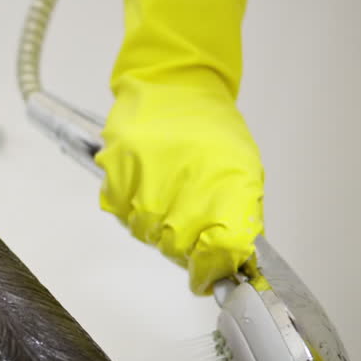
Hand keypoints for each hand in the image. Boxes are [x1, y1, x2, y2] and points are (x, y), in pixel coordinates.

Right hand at [95, 77, 263, 295]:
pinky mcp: (115, 173)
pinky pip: (120, 212)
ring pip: (146, 233)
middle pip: (177, 249)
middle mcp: (183, 189)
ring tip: (168, 194)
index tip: (209, 276)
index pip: (217, 253)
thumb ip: (240, 218)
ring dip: (157, 225)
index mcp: (225, 189)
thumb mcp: (244, 170)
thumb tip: (233, 261)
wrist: (173, 84)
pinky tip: (146, 185)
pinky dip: (131, 206)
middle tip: (190, 222)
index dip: (212, 271)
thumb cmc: (210, 128)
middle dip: (185, 246)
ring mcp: (145, 182)